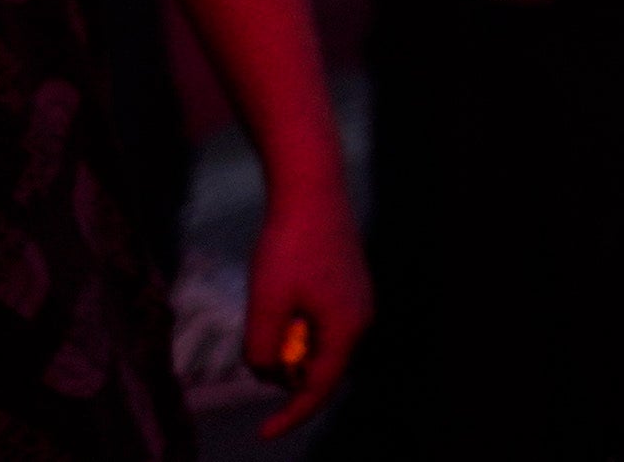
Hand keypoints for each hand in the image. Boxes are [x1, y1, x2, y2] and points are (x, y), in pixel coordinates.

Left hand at [242, 175, 370, 436]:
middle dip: (284, 366)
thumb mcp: (265, 302)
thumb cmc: (288, 244)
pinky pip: (319, 325)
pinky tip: (281, 290)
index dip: (290, 416)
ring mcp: (357, 303)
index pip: (318, 389)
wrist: (312, 188)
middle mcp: (360, 319)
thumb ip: (262, 350)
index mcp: (347, 327)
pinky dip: (294, 324)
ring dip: (287, 341)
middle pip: (317, 369)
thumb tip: (268, 375)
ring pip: (316, 346)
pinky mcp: (347, 289)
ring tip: (270, 300)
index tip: (262, 435)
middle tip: (263, 326)